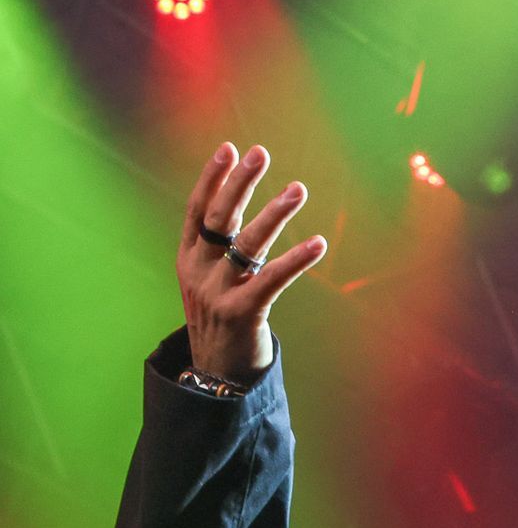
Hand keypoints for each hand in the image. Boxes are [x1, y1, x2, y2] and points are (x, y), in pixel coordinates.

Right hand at [177, 142, 327, 379]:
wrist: (215, 379)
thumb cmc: (221, 324)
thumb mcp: (210, 283)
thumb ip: (221, 251)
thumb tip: (243, 212)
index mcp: (188, 260)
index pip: (198, 211)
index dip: (212, 179)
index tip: (229, 149)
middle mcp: (198, 272)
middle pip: (220, 218)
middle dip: (241, 183)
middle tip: (260, 153)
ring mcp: (217, 293)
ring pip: (248, 244)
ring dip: (275, 213)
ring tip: (297, 188)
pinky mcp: (241, 313)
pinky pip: (272, 278)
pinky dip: (297, 259)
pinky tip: (318, 242)